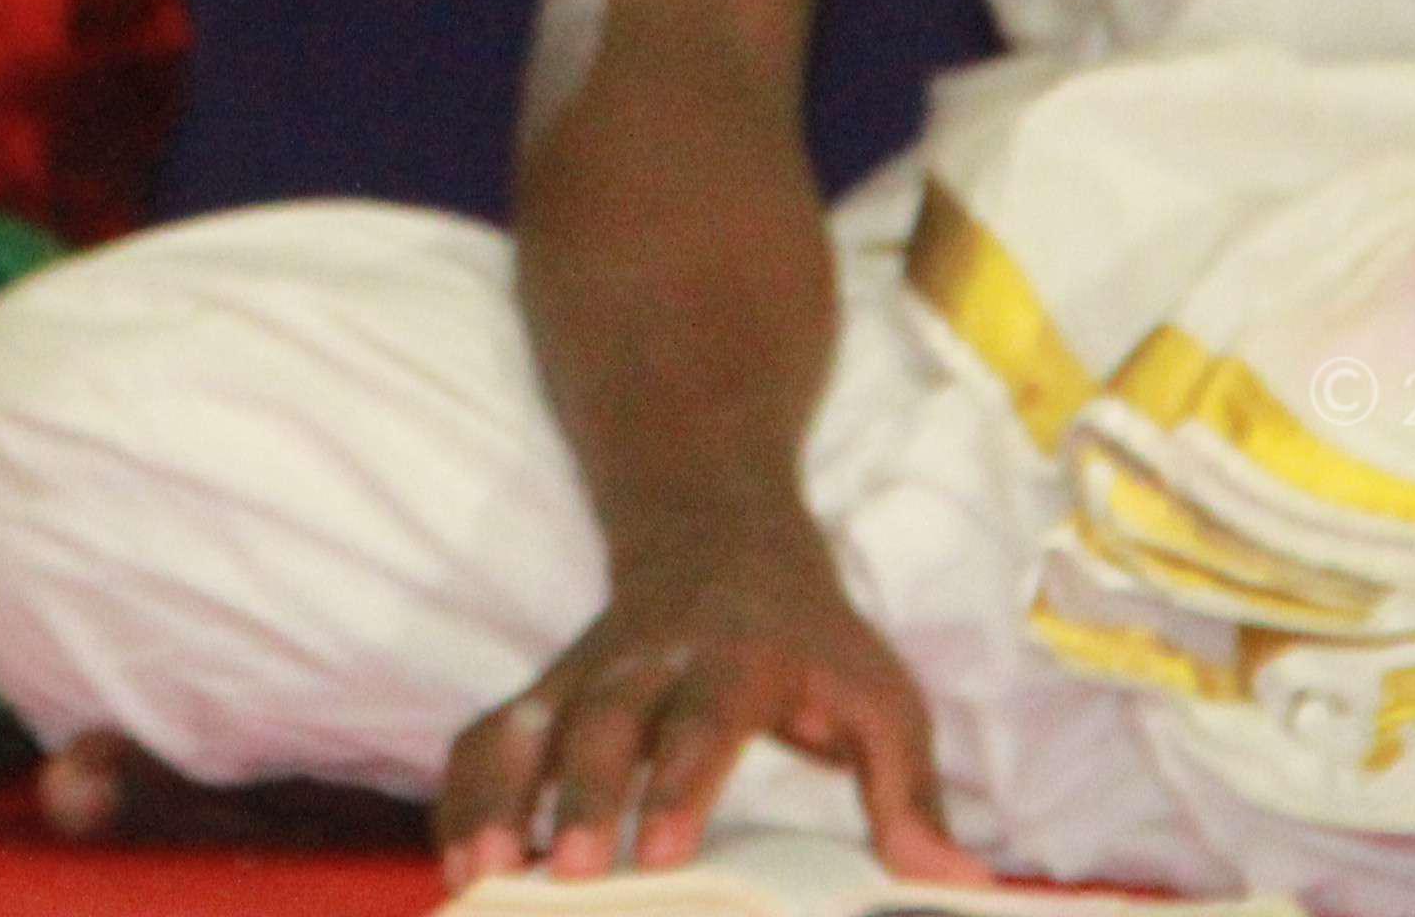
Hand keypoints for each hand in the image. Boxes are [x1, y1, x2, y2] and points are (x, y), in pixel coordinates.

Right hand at [432, 511, 976, 890]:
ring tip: (479, 877)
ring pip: (526, 726)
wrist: (719, 534)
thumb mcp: (882, 698)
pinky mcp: (544, 694)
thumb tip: (957, 881)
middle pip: (604, 724)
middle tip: (571, 875)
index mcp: (738, 659)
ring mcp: (583, 675)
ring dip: (496, 799)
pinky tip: (457, 864)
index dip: (682, 781)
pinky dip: (461, 795)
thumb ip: (910, 795)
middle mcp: (648, 661)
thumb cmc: (812, 642)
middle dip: (583, 798)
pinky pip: (485, 739)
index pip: (707, 718)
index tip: (664, 851)